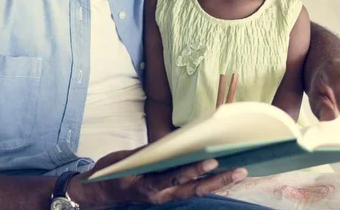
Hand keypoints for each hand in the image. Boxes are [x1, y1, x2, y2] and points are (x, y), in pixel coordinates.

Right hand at [77, 149, 247, 207]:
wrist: (100, 192)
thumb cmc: (112, 172)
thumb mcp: (126, 159)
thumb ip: (150, 152)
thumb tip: (174, 141)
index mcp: (146, 186)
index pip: (173, 178)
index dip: (192, 170)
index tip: (211, 160)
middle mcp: (159, 196)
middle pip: (193, 189)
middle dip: (218, 181)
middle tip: (239, 171)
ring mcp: (165, 198)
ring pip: (196, 192)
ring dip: (218, 183)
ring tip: (239, 173)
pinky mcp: (168, 196)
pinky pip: (190, 190)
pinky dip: (206, 182)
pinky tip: (222, 175)